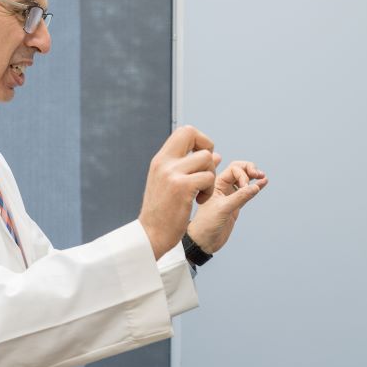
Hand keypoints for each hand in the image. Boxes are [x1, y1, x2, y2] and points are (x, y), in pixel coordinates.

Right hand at [139, 126, 218, 258]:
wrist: (151, 234)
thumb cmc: (162, 211)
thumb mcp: (169, 184)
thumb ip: (188, 167)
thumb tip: (216, 155)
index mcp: (160, 159)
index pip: (184, 131)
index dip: (200, 140)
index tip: (202, 159)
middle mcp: (164, 162)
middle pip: (192, 134)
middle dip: (207, 148)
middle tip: (205, 170)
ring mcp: (172, 173)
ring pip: (206, 159)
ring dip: (210, 176)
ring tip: (201, 192)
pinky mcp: (182, 187)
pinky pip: (208, 178)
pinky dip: (209, 190)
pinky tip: (199, 201)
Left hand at [187, 160, 267, 253]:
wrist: (203, 241)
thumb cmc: (206, 224)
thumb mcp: (223, 209)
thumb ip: (240, 197)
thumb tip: (256, 186)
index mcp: (216, 184)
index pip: (233, 169)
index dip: (243, 174)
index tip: (245, 187)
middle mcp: (222, 188)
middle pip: (239, 171)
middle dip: (250, 170)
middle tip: (259, 174)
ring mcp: (230, 196)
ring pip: (244, 181)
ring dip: (253, 177)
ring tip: (263, 176)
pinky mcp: (235, 206)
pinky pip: (247, 193)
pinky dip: (255, 187)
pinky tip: (263, 183)